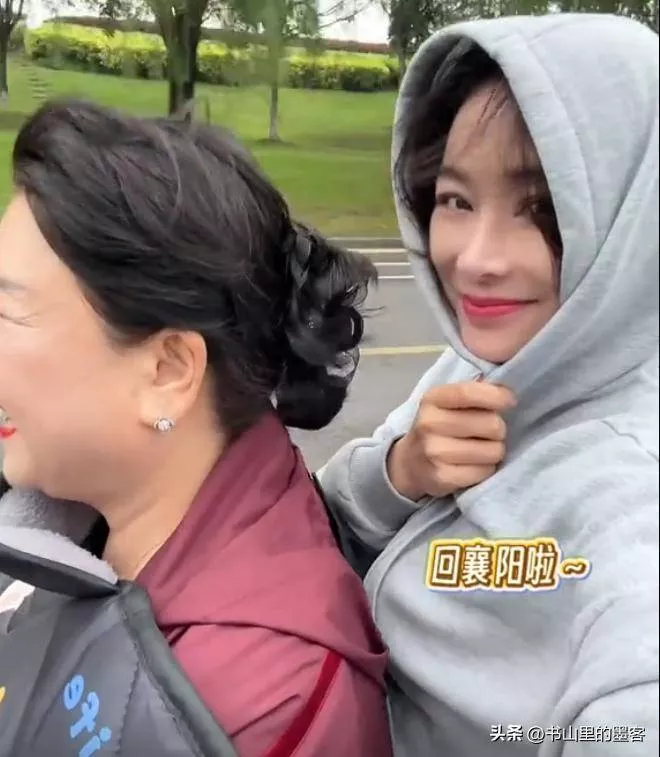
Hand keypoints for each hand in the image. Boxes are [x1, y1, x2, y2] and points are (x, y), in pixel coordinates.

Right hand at [387, 381, 516, 500]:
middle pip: (491, 424)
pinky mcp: (442, 477)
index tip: (510, 401)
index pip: (468, 393)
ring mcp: (434, 452)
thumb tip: (506, 391)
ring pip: (493, 450)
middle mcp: (429, 424)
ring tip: (480, 449)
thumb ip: (474, 392)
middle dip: (498, 429)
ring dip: (494, 450)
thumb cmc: (438, 426)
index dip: (496, 396)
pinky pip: (485, 471)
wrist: (409, 462)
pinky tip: (473, 465)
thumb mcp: (447, 402)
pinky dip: (485, 469)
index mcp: (432, 399)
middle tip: (487, 432)